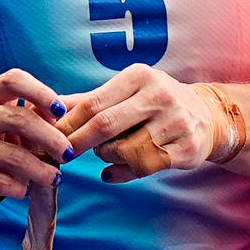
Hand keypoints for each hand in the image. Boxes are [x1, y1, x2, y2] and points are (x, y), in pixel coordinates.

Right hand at [0, 68, 75, 221]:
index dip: (40, 92)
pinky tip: (24, 190)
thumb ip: (37, 120)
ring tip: (54, 178)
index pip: (12, 80)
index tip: (61, 112)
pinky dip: (19, 188)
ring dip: (39, 169)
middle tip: (68, 154)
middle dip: (49, 137)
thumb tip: (59, 116)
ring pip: (11, 155)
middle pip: (17, 117)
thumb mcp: (17, 131)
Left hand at [59, 65, 222, 183]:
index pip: (93, 103)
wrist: (207, 116)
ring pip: (124, 150)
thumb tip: (43, 107)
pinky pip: (143, 168)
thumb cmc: (154, 103)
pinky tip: (112, 171)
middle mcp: (160, 95)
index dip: (68, 123)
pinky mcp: (187, 149)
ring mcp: (176, 122)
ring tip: (106, 153)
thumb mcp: (125, 92)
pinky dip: (121, 173)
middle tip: (62, 155)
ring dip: (106, 157)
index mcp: (140, 76)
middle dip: (78, 142)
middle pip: (105, 125)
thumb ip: (86, 101)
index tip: (49, 138)